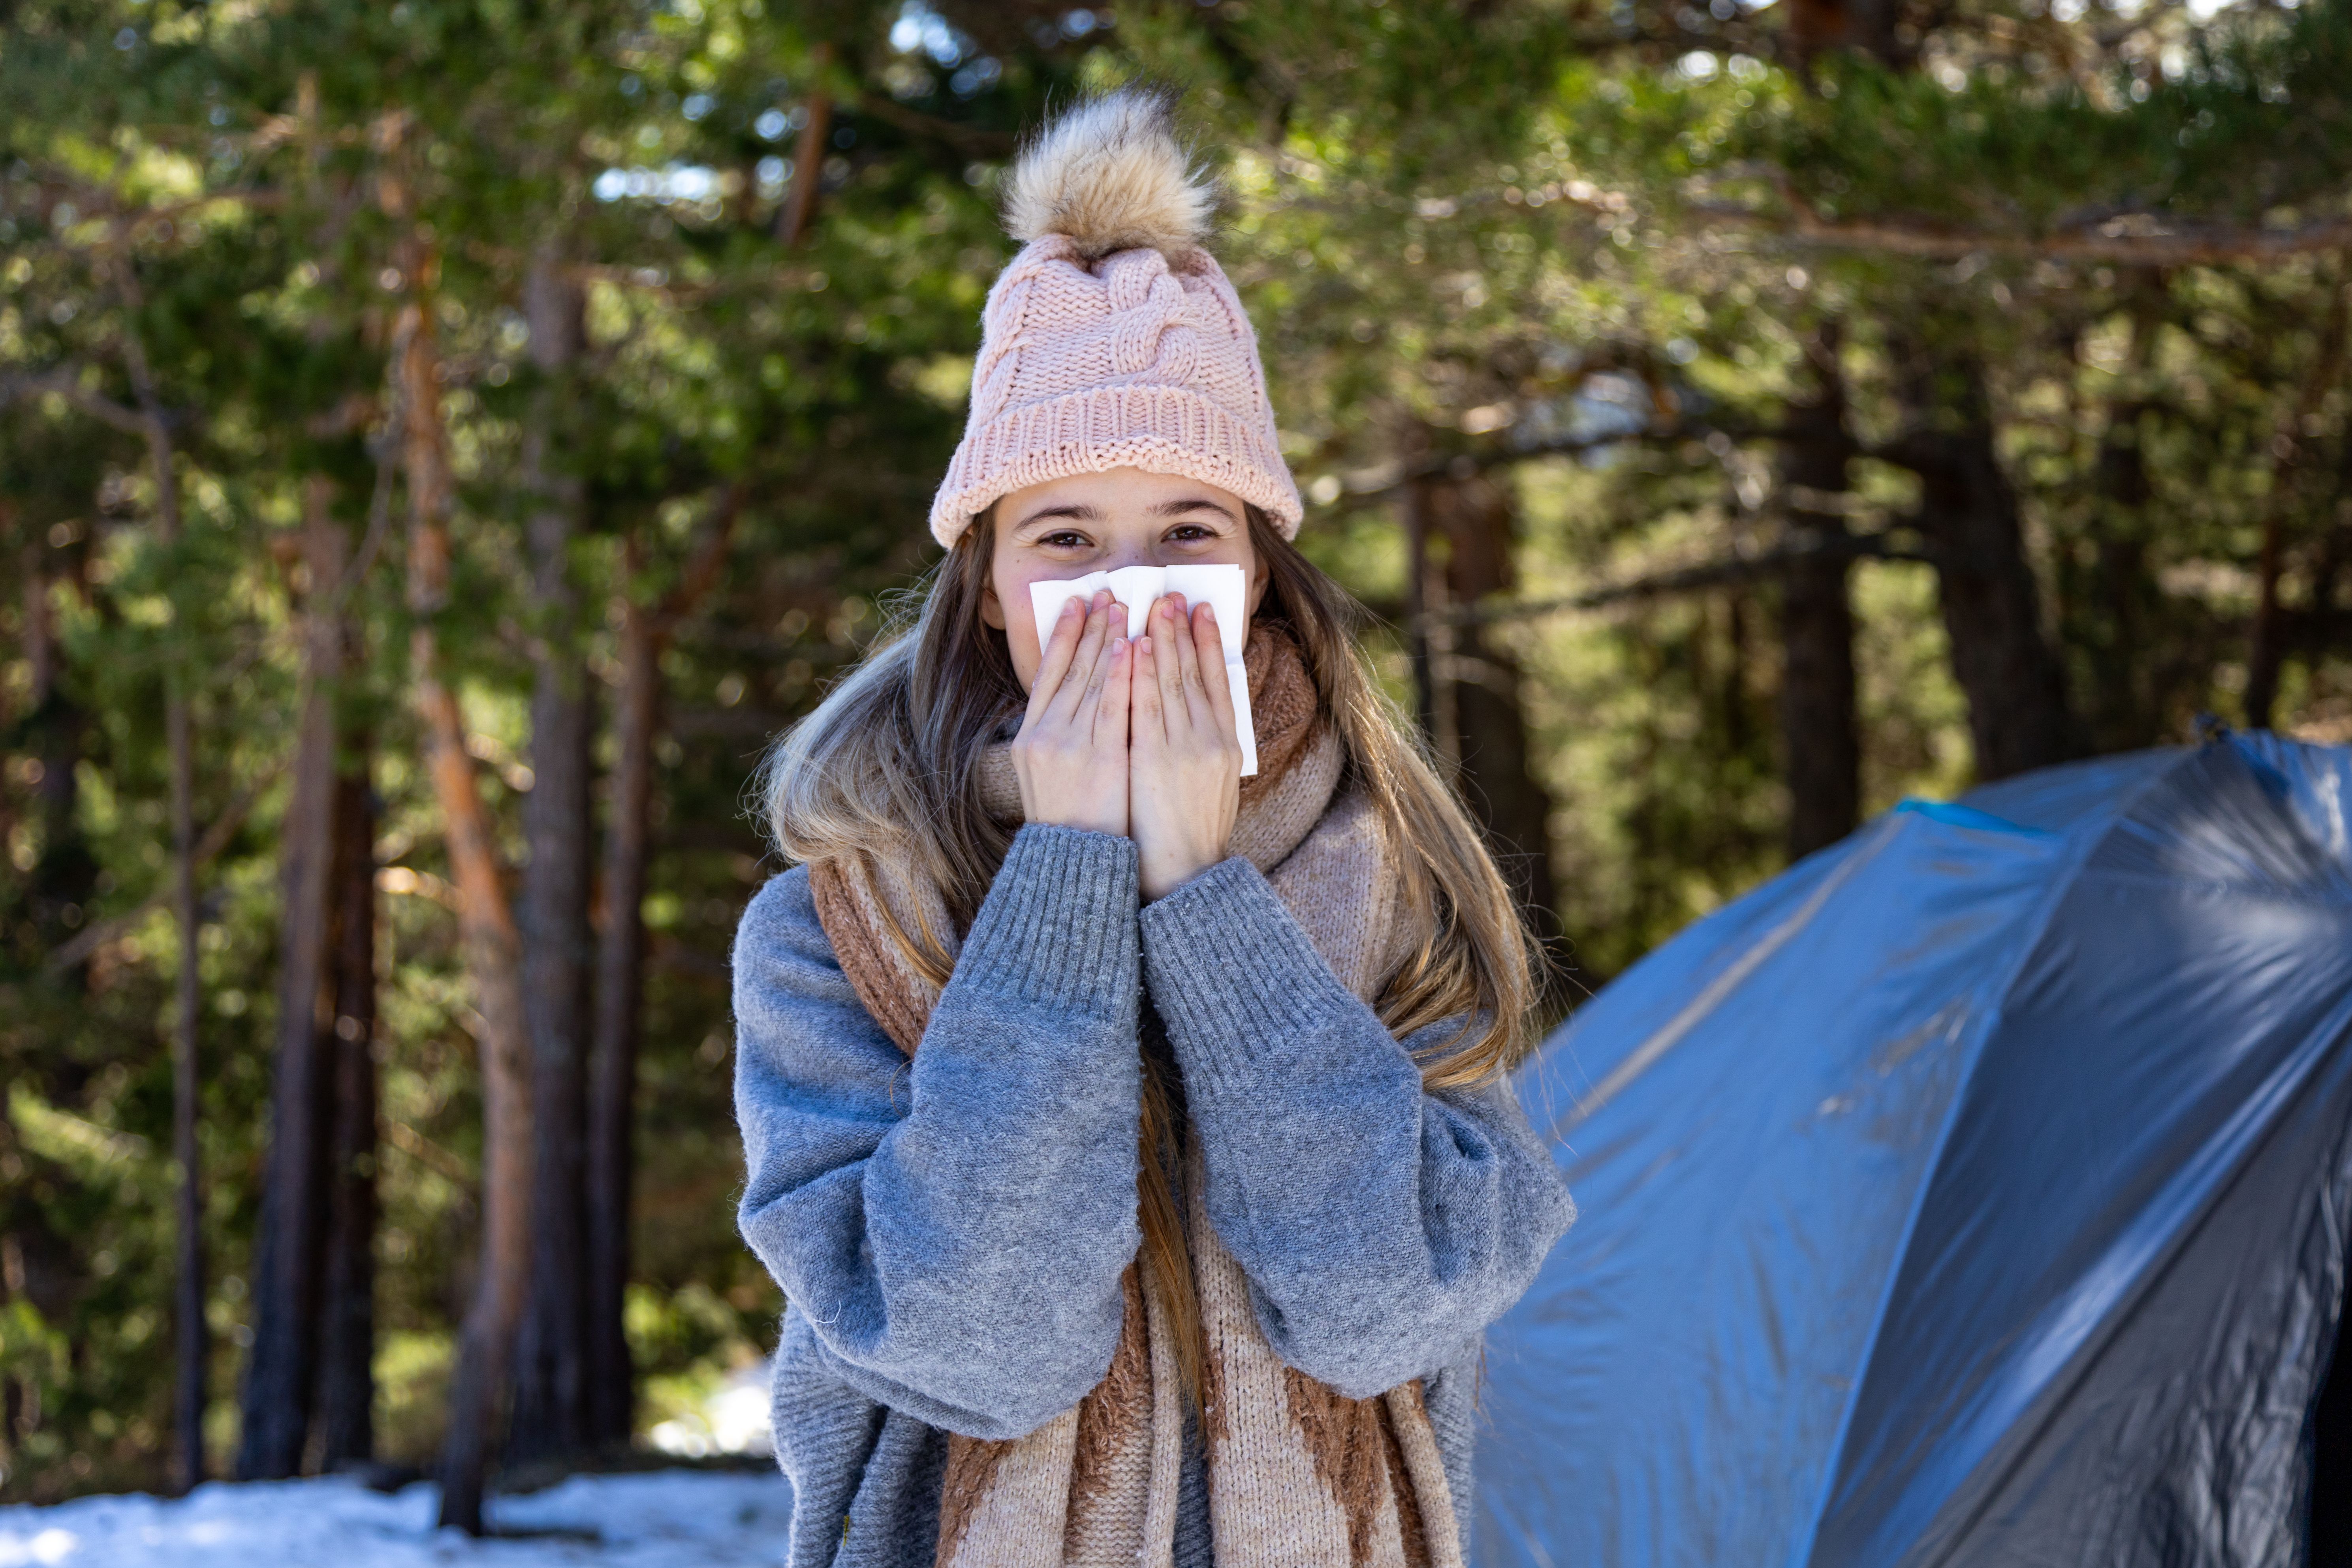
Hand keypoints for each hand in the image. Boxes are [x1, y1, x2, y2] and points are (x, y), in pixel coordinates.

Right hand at [1011, 590, 1131, 836]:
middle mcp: (1046, 735)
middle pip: (1072, 670)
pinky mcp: (1102, 759)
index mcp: (1030, 737)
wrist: (1073, 864)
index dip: (1064, 636)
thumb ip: (1055, 735)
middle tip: (1108, 593)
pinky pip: (1114, 707)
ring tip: (1125, 608)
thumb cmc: (1068, 822)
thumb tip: (1072, 699)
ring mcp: (1072, 746)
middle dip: (1092, 628)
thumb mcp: (1044, 774)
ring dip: (1110, 640)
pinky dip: (1123, 675)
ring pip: (1094, 681)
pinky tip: (1132, 648)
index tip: (1078, 605)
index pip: (1048, 674)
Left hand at [1130, 593, 1241, 901]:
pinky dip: (1139, 672)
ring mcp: (1185, 746)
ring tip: (1151, 608)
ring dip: (1160, 641)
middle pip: (1196, 673)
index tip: (1202, 612)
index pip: (1220, 681)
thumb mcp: (1213, 784)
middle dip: (1182, 631)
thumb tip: (1198, 718)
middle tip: (1172, 595)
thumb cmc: (1192, 833)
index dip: (1211, 643)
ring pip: (1171, 681)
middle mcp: (1211, 739)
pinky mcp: (1155, 757)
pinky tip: (1131, 647)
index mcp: (1227, 744)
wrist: (1185, 873)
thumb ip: (1206, 748)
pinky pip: (1145, 704)